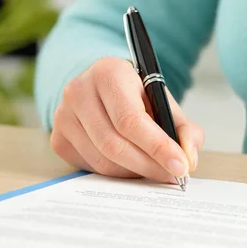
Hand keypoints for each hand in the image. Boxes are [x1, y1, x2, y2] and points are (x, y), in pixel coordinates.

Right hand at [50, 57, 203, 183]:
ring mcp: (63, 116)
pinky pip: (91, 167)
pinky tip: (130, 165)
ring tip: (154, 169)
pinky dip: (116, 173)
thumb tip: (188, 159)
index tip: (180, 166)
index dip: (157, 147)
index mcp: (107, 72)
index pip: (131, 119)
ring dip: (134, 172)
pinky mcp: (58, 138)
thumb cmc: (134, 94)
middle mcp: (78, 91)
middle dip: (148, 165)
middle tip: (171, 175)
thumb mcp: (163, 101)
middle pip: (114, 144)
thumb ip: (184, 129)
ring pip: (103, 161)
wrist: (102, 88)